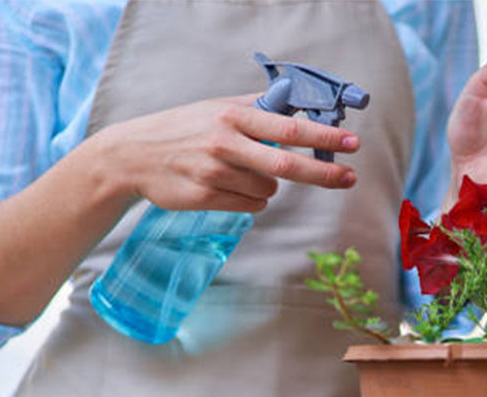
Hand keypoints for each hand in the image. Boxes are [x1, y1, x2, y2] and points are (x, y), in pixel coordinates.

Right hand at [89, 94, 360, 212]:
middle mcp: (225, 143)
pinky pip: (250, 205)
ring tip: (240, 173)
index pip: (289, 127)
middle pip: (287, 165)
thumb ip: (257, 106)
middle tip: (349, 178)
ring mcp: (214, 172)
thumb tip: (297, 101)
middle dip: (324, 173)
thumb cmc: (183, 128)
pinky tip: (228, 187)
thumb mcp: (218, 108)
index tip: (353, 143)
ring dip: (267, 186)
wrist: (133, 155)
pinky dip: (250, 199)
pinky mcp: (205, 197)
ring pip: (268, 190)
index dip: (324, 136)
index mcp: (233, 117)